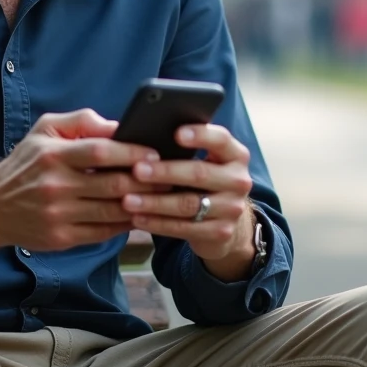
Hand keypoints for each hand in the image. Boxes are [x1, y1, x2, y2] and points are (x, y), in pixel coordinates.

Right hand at [0, 109, 164, 270]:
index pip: (101, 152)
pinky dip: (126, 224)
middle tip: (169, 177)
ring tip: (161, 196)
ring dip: (141, 205)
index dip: (132, 152)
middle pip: (113, 185)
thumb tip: (118, 126)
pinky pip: (104, 232)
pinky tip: (139, 214)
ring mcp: (59, 215)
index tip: (155, 152)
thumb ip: (81, 122)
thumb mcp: (44, 130)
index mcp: (53, 155)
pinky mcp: (62, 238)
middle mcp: (55, 186)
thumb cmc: (25, 164)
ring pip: (113, 212)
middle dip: (146, 182)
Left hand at [121, 123, 256, 279]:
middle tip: (137, 170)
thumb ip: (184, 149)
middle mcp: (239, 180)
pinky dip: (158, 223)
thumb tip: (144, 137)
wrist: (224, 220)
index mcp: (235, 155)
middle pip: (199, 173)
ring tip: (128, 200)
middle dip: (165, 172)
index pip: (221, 139)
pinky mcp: (221, 232)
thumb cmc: (202, 180)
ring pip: (188, 204)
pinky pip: (185, 228)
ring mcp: (232, 208)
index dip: (200, 135)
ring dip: (155, 202)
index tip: (175, 133)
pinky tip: (137, 218)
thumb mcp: (204, 161)